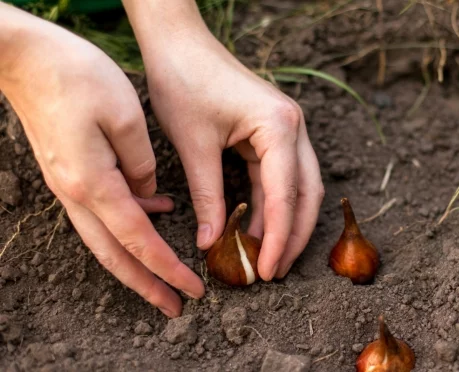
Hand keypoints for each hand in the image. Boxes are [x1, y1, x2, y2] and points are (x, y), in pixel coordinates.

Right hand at [0, 4, 203, 316]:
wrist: (24, 56)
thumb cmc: (76, 75)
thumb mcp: (125, 116)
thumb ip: (142, 164)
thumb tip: (150, 195)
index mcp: (95, 183)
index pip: (139, 240)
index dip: (168, 269)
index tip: (193, 290)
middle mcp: (77, 193)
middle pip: (115, 254)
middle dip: (147, 285)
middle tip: (175, 307)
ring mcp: (68, 184)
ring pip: (105, 239)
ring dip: (136, 262)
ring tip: (165, 277)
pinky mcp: (69, 172)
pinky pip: (101, 210)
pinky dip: (128, 223)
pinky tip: (156, 211)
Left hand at [125, 2, 323, 279]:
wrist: (178, 42)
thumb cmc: (184, 82)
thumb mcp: (193, 146)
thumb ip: (208, 196)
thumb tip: (212, 243)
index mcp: (279, 127)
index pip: (286, 194)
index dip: (279, 237)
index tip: (269, 270)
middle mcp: (294, 127)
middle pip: (307, 193)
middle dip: (294, 235)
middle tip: (276, 272)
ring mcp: (287, 129)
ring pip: (299, 187)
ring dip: (286, 222)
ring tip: (268, 257)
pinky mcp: (274, 132)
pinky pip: (280, 176)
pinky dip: (271, 204)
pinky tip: (257, 228)